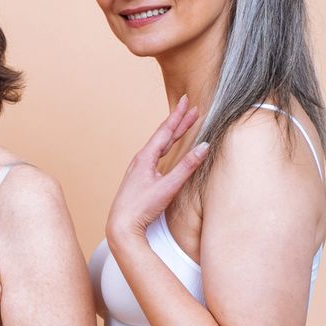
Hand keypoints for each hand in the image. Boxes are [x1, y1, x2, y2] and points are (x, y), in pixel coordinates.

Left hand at [106, 95, 209, 246]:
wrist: (121, 225)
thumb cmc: (141, 207)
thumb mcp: (169, 186)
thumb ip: (187, 166)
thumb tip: (204, 147)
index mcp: (145, 158)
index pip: (165, 131)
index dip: (178, 116)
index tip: (186, 100)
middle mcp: (140, 160)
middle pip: (163, 136)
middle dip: (178, 121)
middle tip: (190, 107)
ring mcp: (139, 169)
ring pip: (159, 145)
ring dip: (172, 133)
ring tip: (182, 123)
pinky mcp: (139, 178)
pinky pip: (155, 155)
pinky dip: (165, 147)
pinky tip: (166, 149)